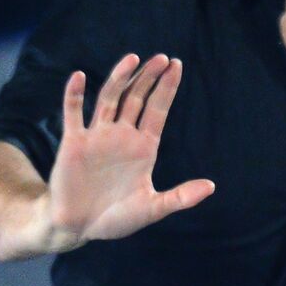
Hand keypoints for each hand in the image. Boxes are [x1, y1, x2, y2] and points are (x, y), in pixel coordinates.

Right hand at [44, 53, 214, 250]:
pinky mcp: (73, 144)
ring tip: (133, 58)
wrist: (79, 228)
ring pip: (109, 99)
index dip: (167, 88)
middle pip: (136, 98)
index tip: (177, 65)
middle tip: (162, 58)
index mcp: (143, 147)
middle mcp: (121, 136)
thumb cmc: (116, 219)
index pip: (158, 110)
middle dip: (148, 78)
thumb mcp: (152, 208)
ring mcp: (97, 137)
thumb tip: (211, 187)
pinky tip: (80, 77)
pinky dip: (74, 95)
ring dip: (120, 78)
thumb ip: (180, 197)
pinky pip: (73, 114)